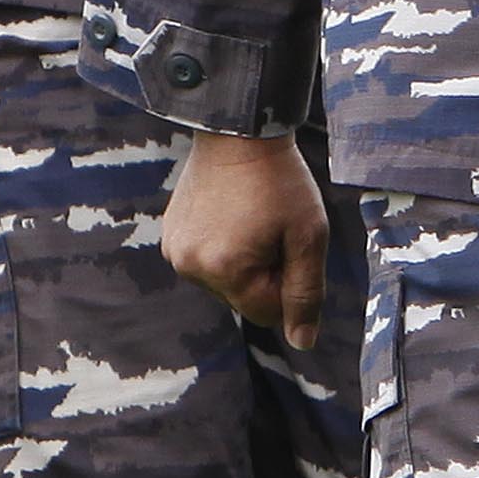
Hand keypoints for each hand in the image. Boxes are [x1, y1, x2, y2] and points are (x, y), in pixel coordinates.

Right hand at [164, 130, 331, 348]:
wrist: (238, 134)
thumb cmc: (281, 183)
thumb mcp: (308, 237)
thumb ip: (306, 294)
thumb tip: (302, 342)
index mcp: (224, 270)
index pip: (267, 313)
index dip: (289, 285)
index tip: (289, 245)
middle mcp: (190, 267)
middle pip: (244, 300)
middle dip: (266, 273)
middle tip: (272, 227)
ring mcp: (175, 253)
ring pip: (226, 283)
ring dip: (245, 262)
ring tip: (252, 218)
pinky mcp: (170, 238)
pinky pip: (208, 263)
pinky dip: (225, 249)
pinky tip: (232, 215)